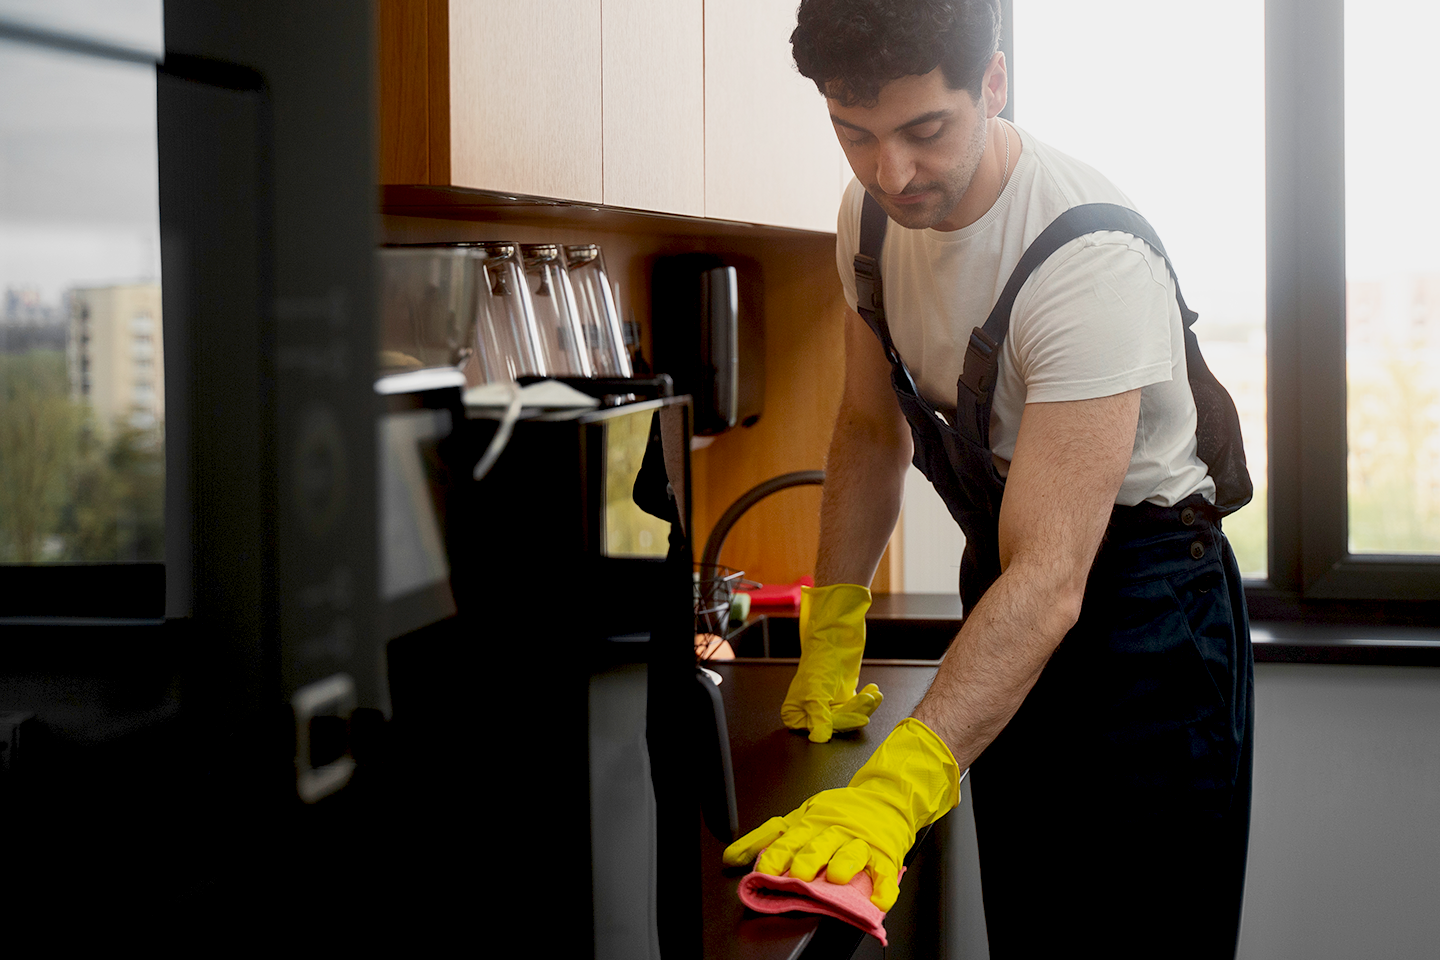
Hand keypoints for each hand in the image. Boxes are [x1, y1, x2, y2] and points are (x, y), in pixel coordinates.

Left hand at [722, 718, 960, 909]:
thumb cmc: (841, 811)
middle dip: (809, 859)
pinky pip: (885, 872)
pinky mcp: (885, 854)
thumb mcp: (800, 816)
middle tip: (800, 874)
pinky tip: (877, 900)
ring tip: (836, 877)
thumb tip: (732, 857)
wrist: (886, 797)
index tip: (765, 872)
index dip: (777, 856)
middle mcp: (835, 830)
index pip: (791, 839)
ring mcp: (862, 841)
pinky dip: (883, 887)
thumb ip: (767, 838)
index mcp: (812, 822)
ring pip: (852, 852)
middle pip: (820, 844)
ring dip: (844, 864)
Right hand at [781, 584, 884, 741]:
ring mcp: (827, 706)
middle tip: (868, 701)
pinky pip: (857, 708)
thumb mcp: (815, 690)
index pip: (819, 729)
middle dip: (856, 712)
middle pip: (836, 723)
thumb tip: (819, 738)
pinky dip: (868, 701)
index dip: (839, 723)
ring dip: (865, 706)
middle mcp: (809, 712)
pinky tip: (874, 692)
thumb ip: (818, 716)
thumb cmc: (820, 659)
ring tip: (873, 694)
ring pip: (849, 717)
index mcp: (794, 713)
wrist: (836, 637)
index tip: (858, 718)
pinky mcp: (842, 700)